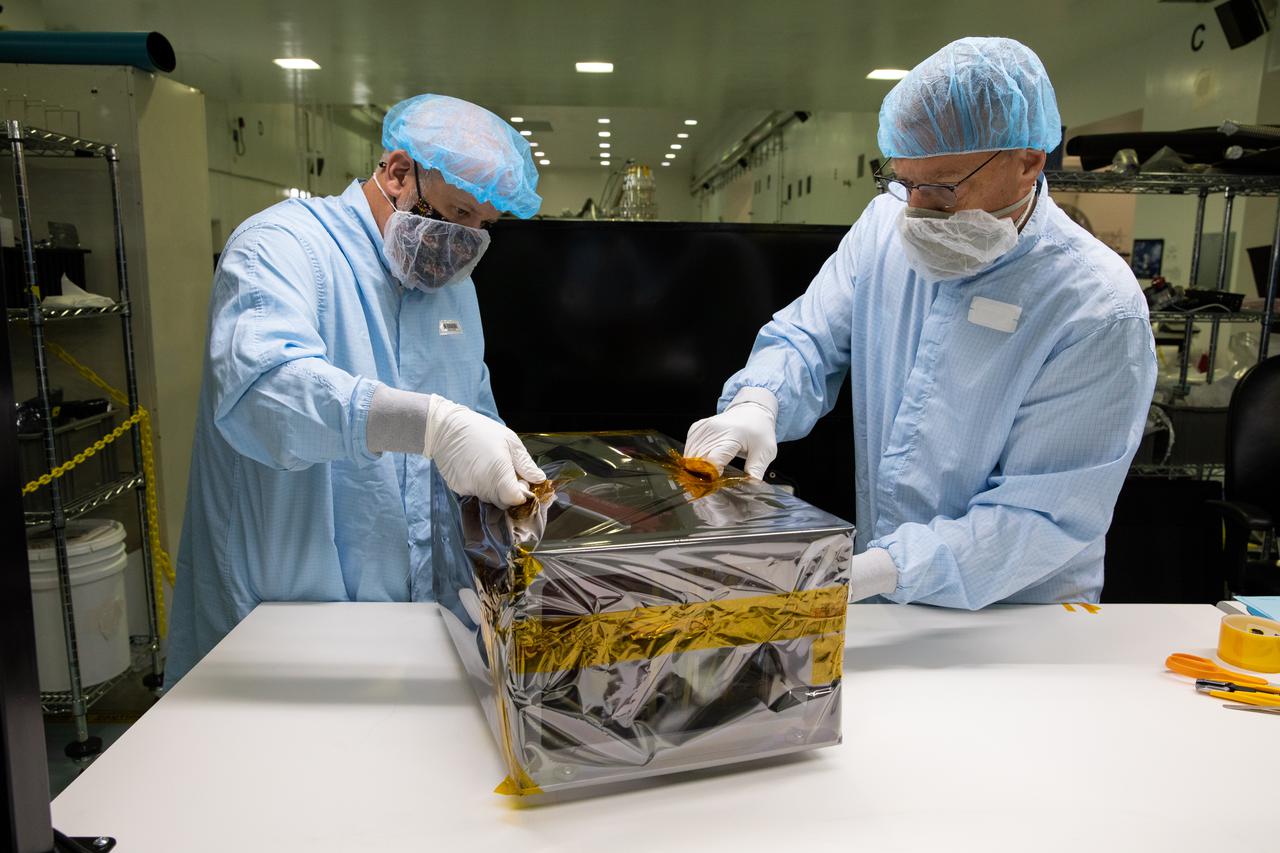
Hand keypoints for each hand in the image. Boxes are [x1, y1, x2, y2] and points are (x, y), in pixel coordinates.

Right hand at [425, 396, 545, 506]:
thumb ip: (525, 464)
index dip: (521, 494)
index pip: (514, 500)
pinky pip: (475, 493)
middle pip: (502, 502)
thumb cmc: (481, 431)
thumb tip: (539, 479)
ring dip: (494, 489)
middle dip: (509, 492)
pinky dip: (479, 485)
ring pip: (489, 499)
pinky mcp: (458, 488)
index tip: (520, 481)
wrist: (446, 428)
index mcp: (499, 473)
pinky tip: (475, 468)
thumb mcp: (510, 441)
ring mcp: (469, 488)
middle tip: (507, 472)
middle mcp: (483, 485)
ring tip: (490, 466)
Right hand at [684, 388, 777, 479]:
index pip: (713, 460)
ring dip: (696, 467)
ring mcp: (703, 427)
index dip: (712, 475)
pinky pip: (688, 447)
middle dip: (703, 474)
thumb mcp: (765, 451)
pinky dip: (692, 457)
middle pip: (698, 460)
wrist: (751, 411)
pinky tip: (703, 460)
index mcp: (732, 436)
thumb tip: (751, 486)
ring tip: (708, 473)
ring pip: (690, 455)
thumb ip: (756, 469)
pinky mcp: (697, 427)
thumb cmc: (758, 431)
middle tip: (713, 481)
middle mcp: (714, 430)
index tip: (718, 481)